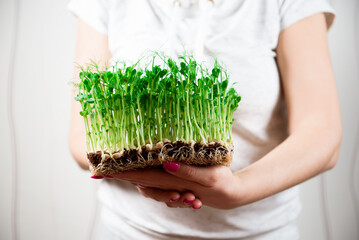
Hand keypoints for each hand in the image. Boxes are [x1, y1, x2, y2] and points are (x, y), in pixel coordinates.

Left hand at [110, 162, 241, 209]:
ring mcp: (170, 184)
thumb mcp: (208, 178)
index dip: (121, 174)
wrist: (230, 194)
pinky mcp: (175, 182)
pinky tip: (142, 169)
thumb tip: (165, 164)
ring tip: (123, 171)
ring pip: (146, 183)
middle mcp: (167, 185)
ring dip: (135, 177)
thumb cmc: (221, 184)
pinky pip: (156, 182)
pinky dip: (146, 178)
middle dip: (119, 176)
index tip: (100, 172)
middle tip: (99, 171)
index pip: (141, 176)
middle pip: (138, 179)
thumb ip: (186, 172)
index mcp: (172, 182)